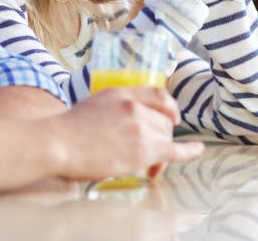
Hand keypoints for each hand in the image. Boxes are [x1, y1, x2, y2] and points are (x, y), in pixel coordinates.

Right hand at [51, 87, 203, 180]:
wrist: (59, 143)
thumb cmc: (71, 126)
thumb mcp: (98, 101)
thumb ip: (120, 101)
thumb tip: (135, 109)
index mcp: (124, 93)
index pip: (160, 95)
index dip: (170, 107)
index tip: (173, 117)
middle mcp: (135, 108)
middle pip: (164, 121)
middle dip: (161, 135)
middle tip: (148, 150)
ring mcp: (140, 129)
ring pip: (166, 138)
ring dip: (160, 151)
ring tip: (147, 164)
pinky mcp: (141, 152)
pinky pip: (173, 151)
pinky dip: (189, 151)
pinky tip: (198, 150)